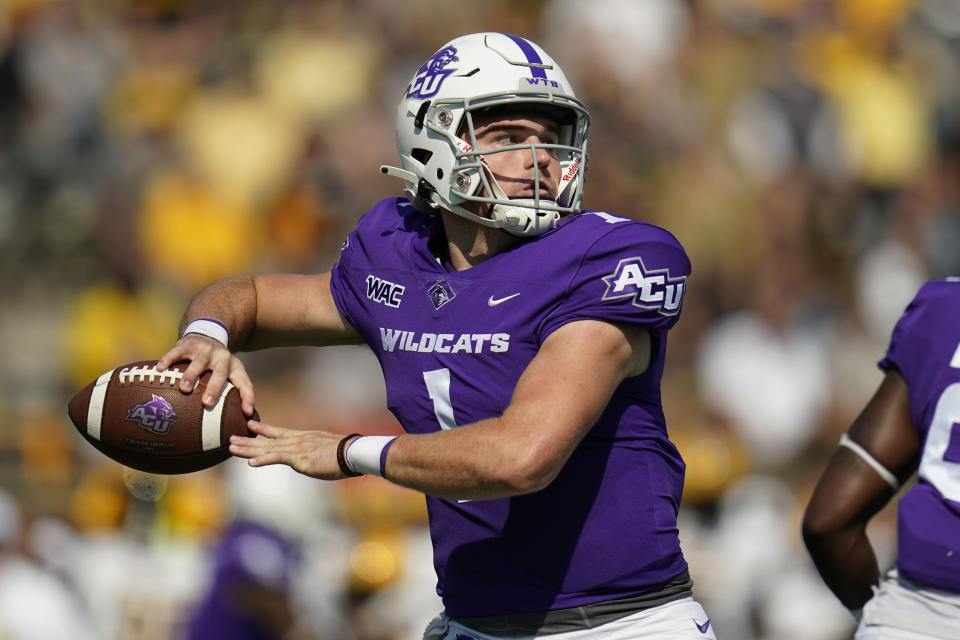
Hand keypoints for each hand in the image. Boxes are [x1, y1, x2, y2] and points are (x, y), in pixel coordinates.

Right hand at [156, 334, 255, 414]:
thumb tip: (241, 422)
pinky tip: (160, 370)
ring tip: (184, 389)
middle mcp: (221, 358)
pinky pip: (176, 352)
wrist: (207, 334)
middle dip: (214, 389)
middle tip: (207, 404)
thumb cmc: (218, 364)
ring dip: (191, 376)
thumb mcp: (230, 373)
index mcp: (234, 367)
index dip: (248, 397)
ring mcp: (204, 350)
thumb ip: (233, 393)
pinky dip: (168, 360)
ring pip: (198, 363)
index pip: (245, 383)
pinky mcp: (187, 344)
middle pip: (220, 374)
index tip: (247, 413)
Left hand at [228, 420, 353, 479]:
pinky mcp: (299, 458)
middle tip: (230, 439)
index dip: (263, 428)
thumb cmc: (342, 454)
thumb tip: (312, 457)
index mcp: (302, 438)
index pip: (278, 431)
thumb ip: (313, 452)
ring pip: (267, 448)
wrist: (351, 452)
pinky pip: (277, 458)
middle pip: (267, 440)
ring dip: (248, 449)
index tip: (250, 424)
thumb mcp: (324, 450)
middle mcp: (296, 441)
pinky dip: (263, 461)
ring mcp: (296, 448)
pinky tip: (250, 463)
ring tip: (232, 448)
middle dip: (248, 440)